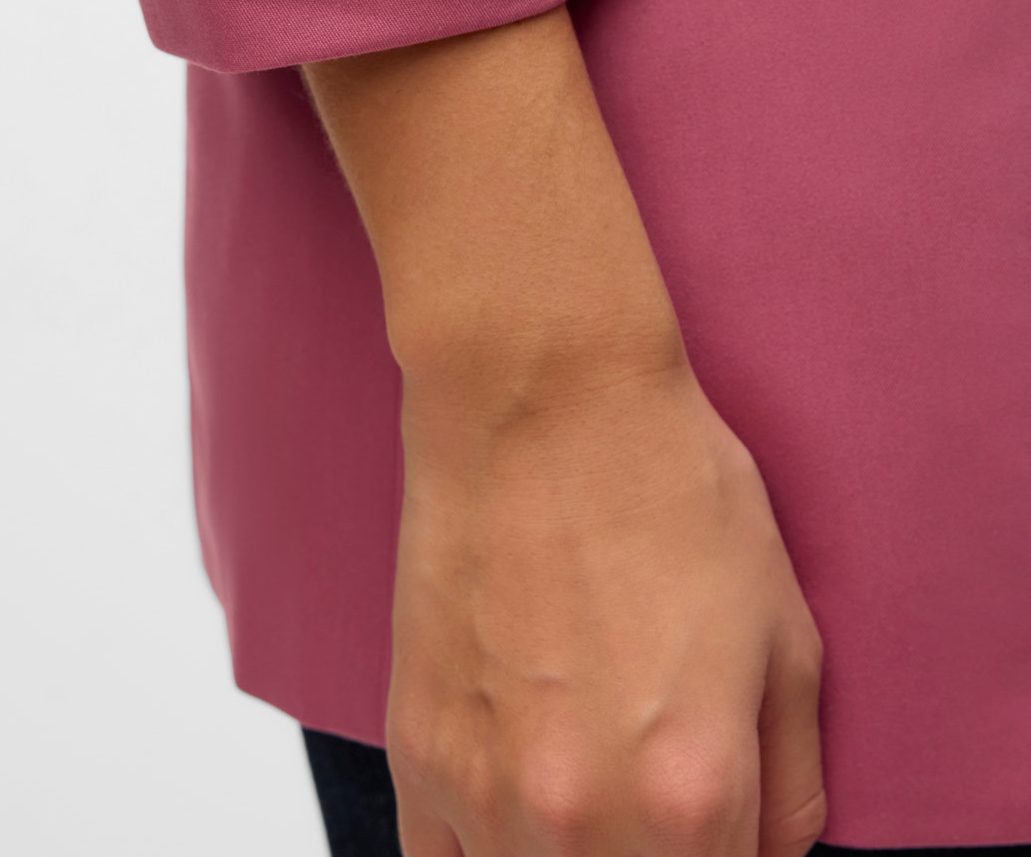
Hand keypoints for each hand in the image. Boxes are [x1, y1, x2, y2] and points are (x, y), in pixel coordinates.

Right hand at [387, 354, 826, 856]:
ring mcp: (483, 791)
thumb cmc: (669, 487)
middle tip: (654, 789)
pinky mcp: (415, 748)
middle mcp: (579, 820)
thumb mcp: (789, 635)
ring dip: (570, 856)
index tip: (712, 826)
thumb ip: (790, 787)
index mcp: (692, 801)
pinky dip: (485, 847)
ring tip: (587, 775)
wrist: (540, 394)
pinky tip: (516, 792)